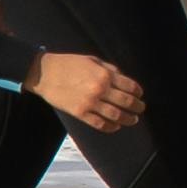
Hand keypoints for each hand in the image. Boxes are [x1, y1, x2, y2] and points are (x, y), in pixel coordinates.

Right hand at [29, 50, 149, 132]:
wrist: (45, 73)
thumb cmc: (69, 64)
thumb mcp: (93, 60)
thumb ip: (110, 69)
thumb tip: (124, 79)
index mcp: (104, 75)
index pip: (130, 86)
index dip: (138, 92)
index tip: (140, 95)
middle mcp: (100, 89)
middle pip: (126, 102)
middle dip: (137, 107)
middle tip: (141, 109)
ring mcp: (90, 103)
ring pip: (116, 115)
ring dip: (128, 119)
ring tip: (133, 120)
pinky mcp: (80, 113)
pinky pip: (100, 124)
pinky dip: (111, 127)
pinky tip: (116, 126)